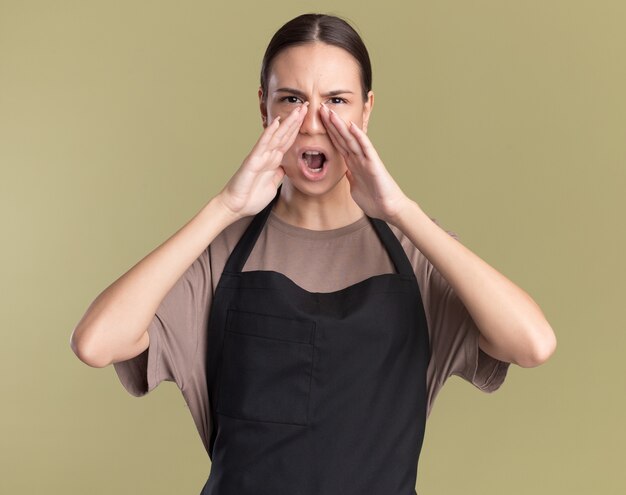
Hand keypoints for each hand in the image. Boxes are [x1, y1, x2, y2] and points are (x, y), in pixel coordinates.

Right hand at [217, 102, 308, 218]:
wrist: (237, 206)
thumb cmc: (251, 197)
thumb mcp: (272, 185)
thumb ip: (279, 174)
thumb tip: (285, 167)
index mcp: (273, 161)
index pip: (288, 141)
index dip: (298, 130)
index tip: (307, 118)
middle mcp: (268, 155)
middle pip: (285, 135)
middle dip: (296, 120)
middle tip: (307, 105)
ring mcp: (260, 156)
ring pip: (276, 135)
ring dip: (287, 122)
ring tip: (298, 109)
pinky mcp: (253, 160)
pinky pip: (263, 144)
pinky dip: (270, 133)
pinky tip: (276, 122)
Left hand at [319, 103, 411, 224]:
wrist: (388, 209)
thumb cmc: (374, 200)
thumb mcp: (355, 187)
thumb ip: (351, 177)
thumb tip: (346, 172)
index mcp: (353, 164)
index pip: (338, 144)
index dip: (328, 132)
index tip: (318, 121)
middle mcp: (359, 158)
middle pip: (342, 138)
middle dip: (331, 124)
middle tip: (320, 108)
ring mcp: (366, 160)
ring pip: (351, 139)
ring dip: (340, 126)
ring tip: (330, 113)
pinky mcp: (374, 164)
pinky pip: (365, 148)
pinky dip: (359, 137)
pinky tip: (352, 126)